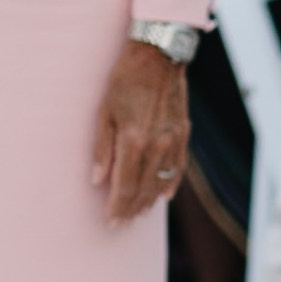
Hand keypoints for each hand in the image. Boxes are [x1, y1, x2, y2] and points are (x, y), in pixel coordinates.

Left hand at [93, 39, 189, 223]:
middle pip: (144, 189)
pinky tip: (163, 195)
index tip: (110, 222)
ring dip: (150, 201)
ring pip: (162, 182)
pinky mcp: (183, 134)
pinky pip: (178, 167)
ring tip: (138, 214)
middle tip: (121, 224)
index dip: (117, 207)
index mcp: (134, 141)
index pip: (126, 186)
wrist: (158, 57)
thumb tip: (97, 180)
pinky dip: (170, 183)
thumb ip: (102, 148)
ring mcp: (173, 141)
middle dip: (132, 209)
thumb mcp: (104, 111)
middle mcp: (157, 146)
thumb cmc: (124, 80)